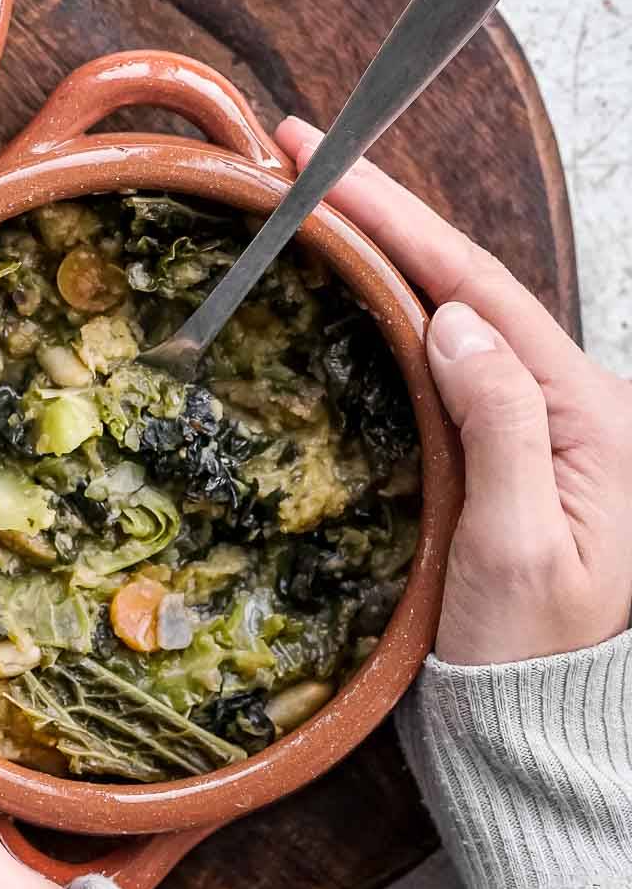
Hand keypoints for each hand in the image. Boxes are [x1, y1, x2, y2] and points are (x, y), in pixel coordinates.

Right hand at [275, 118, 631, 665]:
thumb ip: (502, 427)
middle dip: (383, 210)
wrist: (540, 736)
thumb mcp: (519, 552)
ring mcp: (536, 421)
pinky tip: (354, 280)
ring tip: (317, 194)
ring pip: (453, 308)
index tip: (328, 162)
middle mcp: (569, 401)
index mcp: (589, 414)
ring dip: (385, 247)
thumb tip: (454, 319)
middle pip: (465, 279)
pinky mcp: (503, 445)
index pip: (480, 288)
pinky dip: (392, 303)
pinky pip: (445, 354)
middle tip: (299, 152)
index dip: (399, 218)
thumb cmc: (533, 663)